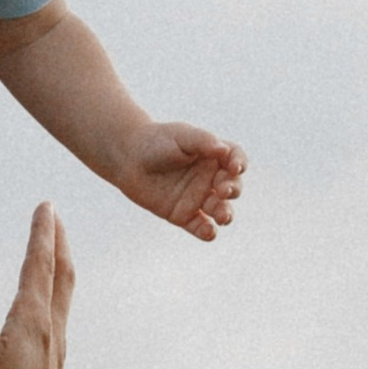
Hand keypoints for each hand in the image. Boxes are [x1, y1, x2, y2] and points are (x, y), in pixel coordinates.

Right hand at [0, 202, 72, 368]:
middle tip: (53, 215)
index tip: (46, 204)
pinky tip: (44, 315)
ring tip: (54, 253)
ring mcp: (53, 358)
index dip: (42, 232)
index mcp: (32, 326)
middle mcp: (50, 337)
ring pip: (62, 301)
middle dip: (56, 243)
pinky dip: (53, 300)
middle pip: (60, 277)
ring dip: (58, 270)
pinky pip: (57, 324)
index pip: (39, 266)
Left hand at [112, 121, 245, 240]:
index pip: (235, 159)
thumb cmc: (155, 141)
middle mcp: (208, 178)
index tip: (235, 167)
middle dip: (232, 190)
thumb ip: (203, 141)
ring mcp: (197, 198)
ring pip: (219, 210)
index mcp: (212, 155)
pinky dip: (207, 232)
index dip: (239, 163)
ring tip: (222, 217)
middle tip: (223, 190)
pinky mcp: (183, 215)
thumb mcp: (181, 136)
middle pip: (231, 187)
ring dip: (225, 214)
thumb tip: (224, 150)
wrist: (128, 158)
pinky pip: (199, 226)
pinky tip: (209, 232)